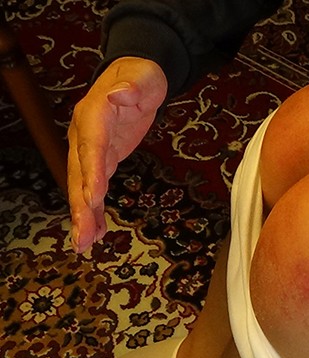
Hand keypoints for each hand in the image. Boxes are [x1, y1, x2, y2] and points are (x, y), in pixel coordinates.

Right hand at [68, 56, 167, 252]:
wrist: (133, 76)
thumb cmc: (140, 76)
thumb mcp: (143, 77)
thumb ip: (134, 86)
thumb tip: (122, 94)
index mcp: (94, 115)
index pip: (92, 146)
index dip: (92, 171)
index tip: (93, 196)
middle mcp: (85, 135)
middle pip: (80, 173)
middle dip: (80, 205)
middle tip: (82, 234)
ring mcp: (89, 149)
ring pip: (82, 186)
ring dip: (83, 215)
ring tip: (83, 244)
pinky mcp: (100, 159)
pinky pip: (93, 187)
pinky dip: (93, 210)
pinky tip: (94, 233)